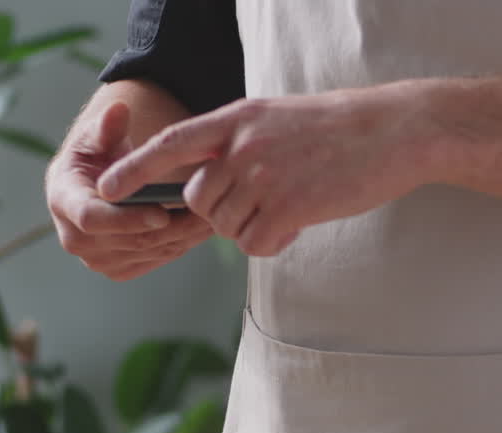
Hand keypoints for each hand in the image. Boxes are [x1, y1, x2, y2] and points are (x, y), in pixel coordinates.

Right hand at [46, 102, 214, 280]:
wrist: (93, 185)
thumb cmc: (95, 156)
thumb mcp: (97, 136)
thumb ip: (107, 126)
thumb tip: (118, 110)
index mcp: (63, 201)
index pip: (92, 218)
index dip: (127, 218)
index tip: (161, 214)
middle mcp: (75, 238)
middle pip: (129, 240)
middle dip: (171, 226)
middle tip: (205, 210)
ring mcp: (97, 259)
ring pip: (149, 251)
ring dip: (183, 236)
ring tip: (211, 215)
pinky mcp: (118, 269)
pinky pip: (155, 259)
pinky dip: (180, 244)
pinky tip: (199, 228)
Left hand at [96, 88, 431, 256]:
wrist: (394, 133)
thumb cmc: (345, 128)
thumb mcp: (281, 119)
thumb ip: (242, 143)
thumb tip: (215, 177)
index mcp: (238, 119)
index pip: (170, 143)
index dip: (134, 168)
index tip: (106, 188)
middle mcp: (242, 146)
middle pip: (198, 199)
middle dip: (219, 213)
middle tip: (260, 209)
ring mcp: (264, 177)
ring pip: (227, 226)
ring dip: (252, 229)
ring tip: (290, 212)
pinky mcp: (289, 207)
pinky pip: (256, 243)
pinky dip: (272, 244)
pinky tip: (297, 228)